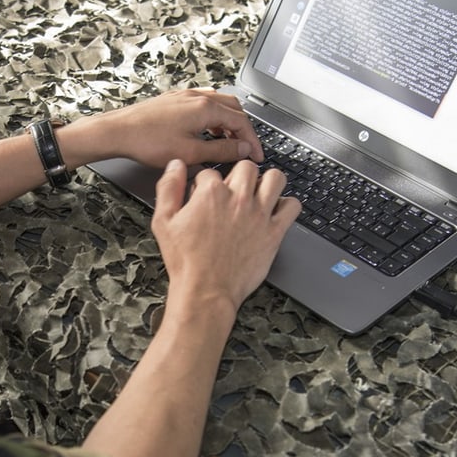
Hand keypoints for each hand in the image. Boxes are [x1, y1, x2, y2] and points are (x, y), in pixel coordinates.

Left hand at [68, 88, 264, 168]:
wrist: (118, 131)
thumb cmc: (148, 142)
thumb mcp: (190, 152)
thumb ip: (221, 151)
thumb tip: (243, 150)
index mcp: (206, 108)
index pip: (242, 122)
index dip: (252, 141)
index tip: (256, 155)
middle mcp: (197, 97)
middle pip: (234, 109)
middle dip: (243, 130)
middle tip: (245, 148)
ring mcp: (185, 96)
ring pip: (218, 104)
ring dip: (228, 122)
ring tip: (227, 142)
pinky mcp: (174, 100)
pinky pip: (202, 103)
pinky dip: (212, 116)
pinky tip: (206, 129)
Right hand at [151, 159, 299, 317]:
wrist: (206, 291)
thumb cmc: (186, 261)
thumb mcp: (163, 222)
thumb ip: (169, 189)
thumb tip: (175, 166)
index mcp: (211, 194)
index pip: (211, 172)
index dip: (205, 183)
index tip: (204, 196)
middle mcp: (238, 199)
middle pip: (246, 167)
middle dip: (238, 176)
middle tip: (232, 192)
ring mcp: (259, 214)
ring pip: (275, 178)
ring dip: (267, 182)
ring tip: (258, 193)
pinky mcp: (274, 232)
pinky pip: (292, 206)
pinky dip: (286, 205)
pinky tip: (274, 212)